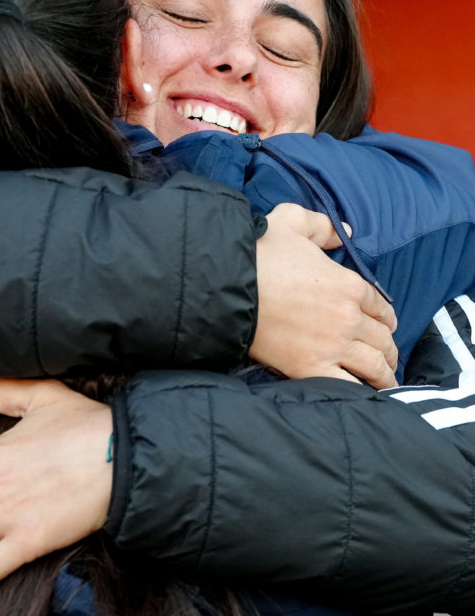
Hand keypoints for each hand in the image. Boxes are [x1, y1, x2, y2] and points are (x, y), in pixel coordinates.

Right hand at [251, 203, 397, 386]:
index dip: (387, 317)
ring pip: (374, 365)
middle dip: (389, 348)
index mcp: (348, 284)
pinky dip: (362, 391)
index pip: (381, 306)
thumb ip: (323, 225)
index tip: (386, 326)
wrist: (227, 286)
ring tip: (385, 379)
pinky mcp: (311, 368)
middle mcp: (348, 317)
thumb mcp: (292, 221)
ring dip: (384, 373)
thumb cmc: (258, 253)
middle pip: (382, 338)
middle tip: (388, 356)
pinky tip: (367, 394)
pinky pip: (348, 385)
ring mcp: (332, 346)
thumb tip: (344, 232)